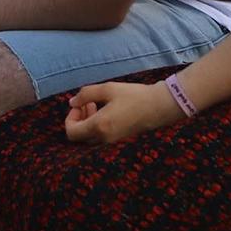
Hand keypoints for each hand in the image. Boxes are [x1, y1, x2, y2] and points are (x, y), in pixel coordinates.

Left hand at [63, 80, 180, 144]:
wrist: (159, 107)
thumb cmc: (134, 96)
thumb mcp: (107, 89)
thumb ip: (86, 94)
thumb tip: (72, 102)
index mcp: (99, 126)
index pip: (71, 133)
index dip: (70, 118)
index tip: (79, 104)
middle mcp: (104, 138)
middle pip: (79, 136)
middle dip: (78, 119)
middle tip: (86, 102)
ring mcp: (112, 141)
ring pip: (89, 137)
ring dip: (87, 121)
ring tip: (95, 104)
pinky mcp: (119, 139)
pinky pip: (100, 137)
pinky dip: (97, 125)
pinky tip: (106, 110)